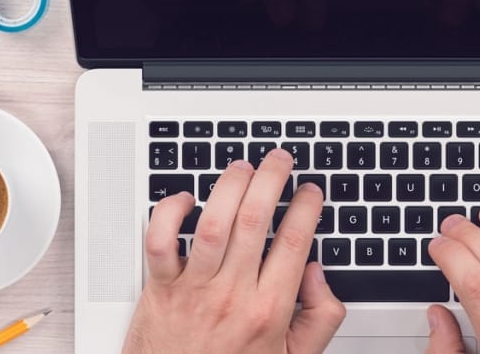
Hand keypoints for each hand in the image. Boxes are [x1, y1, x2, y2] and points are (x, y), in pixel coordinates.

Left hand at [123, 149, 345, 353]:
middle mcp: (232, 294)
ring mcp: (195, 289)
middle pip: (255, 219)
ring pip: (212, 222)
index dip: (306, 206)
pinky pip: (160, 241)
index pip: (295, 241)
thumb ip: (319, 318)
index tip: (310, 192)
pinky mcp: (161, 289)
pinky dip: (169, 213)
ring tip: (242, 168)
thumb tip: (318, 274)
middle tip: (279, 161)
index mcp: (269, 309)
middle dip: (271, 178)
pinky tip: (186, 199)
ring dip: (229, 185)